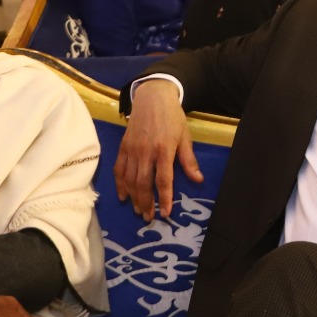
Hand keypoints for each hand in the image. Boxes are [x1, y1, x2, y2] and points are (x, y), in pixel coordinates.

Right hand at [114, 79, 201, 220]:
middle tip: (148, 217)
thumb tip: (198, 180)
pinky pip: (119, 169)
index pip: (164, 180)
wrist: (152, 98)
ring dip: (133, 197)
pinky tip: (123, 196)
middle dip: (146, 203)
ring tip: (138, 210)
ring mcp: (132, 150)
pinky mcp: (123, 147)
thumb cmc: (172, 118)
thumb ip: (188, 160)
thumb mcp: (185, 137)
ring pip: (129, 179)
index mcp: (164, 150)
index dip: (164, 198)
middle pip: (143, 183)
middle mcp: (146, 152)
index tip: (165, 213)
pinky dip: (120, 184)